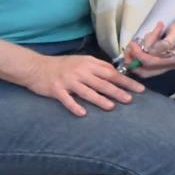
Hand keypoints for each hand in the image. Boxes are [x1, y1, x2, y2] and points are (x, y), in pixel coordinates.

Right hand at [22, 50, 144, 114]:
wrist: (36, 67)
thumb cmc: (62, 65)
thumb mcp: (82, 61)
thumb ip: (98, 66)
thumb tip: (116, 73)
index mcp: (88, 63)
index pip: (111, 73)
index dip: (126, 81)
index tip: (139, 88)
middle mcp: (80, 71)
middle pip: (102, 82)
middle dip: (117, 91)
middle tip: (130, 99)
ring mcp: (68, 81)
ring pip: (87, 91)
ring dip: (100, 99)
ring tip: (111, 107)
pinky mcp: (56, 90)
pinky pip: (67, 100)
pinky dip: (75, 106)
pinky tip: (83, 113)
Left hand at [118, 12, 174, 75]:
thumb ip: (164, 44)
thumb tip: (150, 51)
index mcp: (174, 60)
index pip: (152, 63)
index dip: (139, 56)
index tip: (132, 44)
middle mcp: (168, 65)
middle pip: (145, 71)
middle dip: (133, 61)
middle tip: (128, 48)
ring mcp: (163, 64)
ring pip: (143, 67)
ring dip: (135, 57)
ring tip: (137, 41)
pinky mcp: (159, 59)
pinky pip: (145, 61)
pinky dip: (139, 53)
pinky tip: (142, 42)